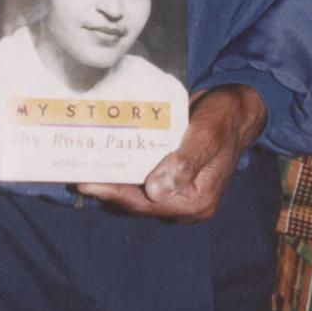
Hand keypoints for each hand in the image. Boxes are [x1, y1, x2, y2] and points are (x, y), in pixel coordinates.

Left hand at [76, 83, 267, 222]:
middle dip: (108, 190)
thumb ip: (185, 161)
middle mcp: (185, 201)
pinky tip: (104, 160)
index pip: (149, 204)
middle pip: (139, 202)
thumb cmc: (223, 119)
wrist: (235, 106)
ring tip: (83, 170)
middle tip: (76, 177)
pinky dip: (124, 171)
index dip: (117, 194)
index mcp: (197, 200)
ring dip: (112, 182)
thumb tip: (154, 190)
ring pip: (138, 193)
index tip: (89, 184)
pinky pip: (143, 178)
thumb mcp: (207, 135)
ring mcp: (177, 189)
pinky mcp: (170, 174)